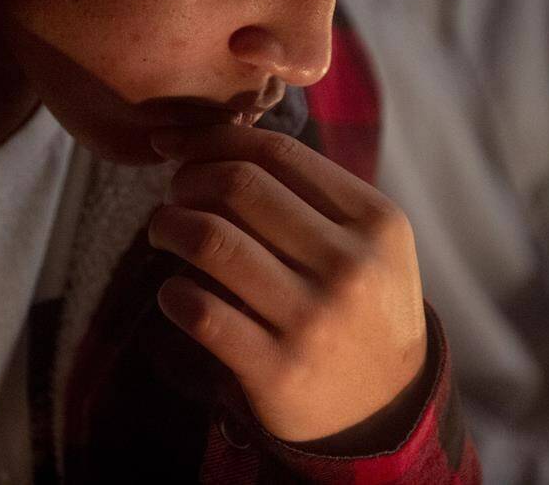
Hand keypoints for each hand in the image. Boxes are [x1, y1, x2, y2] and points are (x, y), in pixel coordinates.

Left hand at [146, 124, 428, 444]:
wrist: (385, 409)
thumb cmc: (362, 304)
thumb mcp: (367, 241)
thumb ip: (310, 192)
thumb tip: (214, 141)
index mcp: (374, 221)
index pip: (278, 153)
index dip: (213, 139)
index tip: (176, 145)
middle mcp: (348, 266)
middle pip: (239, 187)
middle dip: (187, 179)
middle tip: (174, 193)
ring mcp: (313, 320)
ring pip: (211, 241)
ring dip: (168, 226)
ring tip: (164, 231)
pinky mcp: (278, 370)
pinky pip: (200, 311)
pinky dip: (173, 293)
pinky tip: (174, 292)